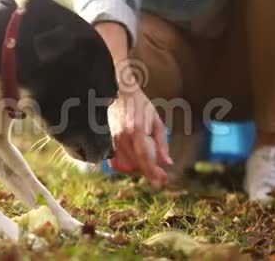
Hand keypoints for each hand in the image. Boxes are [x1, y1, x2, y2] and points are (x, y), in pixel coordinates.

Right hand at [107, 70, 172, 186]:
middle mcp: (123, 137)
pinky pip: (114, 161)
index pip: (145, 158)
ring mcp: (113, 139)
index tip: (162, 181)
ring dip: (137, 168)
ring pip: (124, 165)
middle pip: (135, 165)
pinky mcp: (106, 141)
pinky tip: (133, 161)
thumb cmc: (141, 106)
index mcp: (137, 131)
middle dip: (148, 171)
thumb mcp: (157, 122)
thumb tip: (168, 163)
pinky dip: (124, 166)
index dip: (153, 173)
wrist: (120, 93)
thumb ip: (162, 144)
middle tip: (160, 173)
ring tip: (146, 162)